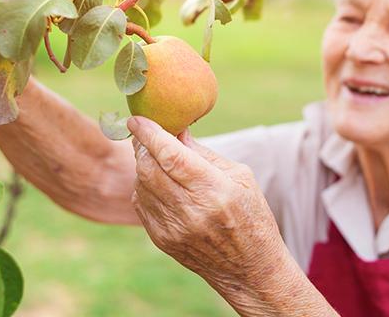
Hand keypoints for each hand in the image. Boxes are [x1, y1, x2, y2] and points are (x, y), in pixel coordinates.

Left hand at [127, 117, 289, 303]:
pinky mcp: (162, 240)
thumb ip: (203, 153)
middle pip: (148, 168)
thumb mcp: (240, 177)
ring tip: (158, 159)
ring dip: (144, 165)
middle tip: (145, 134)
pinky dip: (145, 187)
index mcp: (214, 190)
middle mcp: (190, 210)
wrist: (249, 268)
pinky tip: (160, 184)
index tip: (137, 119)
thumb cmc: (251, 215)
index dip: (150, 133)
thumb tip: (176, 129)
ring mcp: (173, 228)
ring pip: (141, 184)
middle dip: (142, 146)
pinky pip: (141, 204)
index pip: (170, 155)